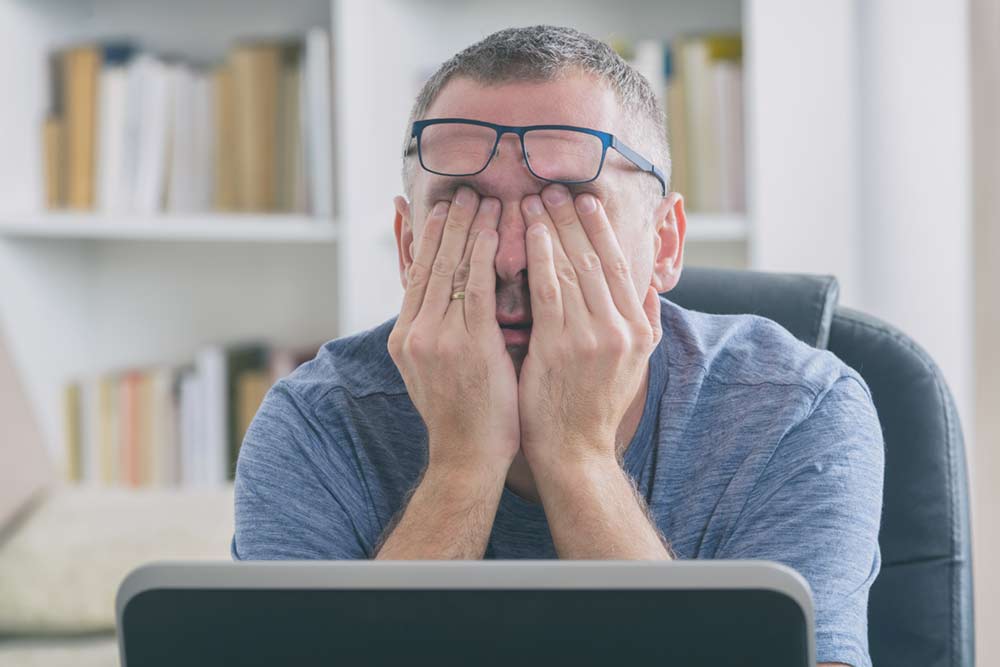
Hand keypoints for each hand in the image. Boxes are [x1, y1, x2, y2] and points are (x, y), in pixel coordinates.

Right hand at [387, 186, 519, 474]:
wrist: (467, 457)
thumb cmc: (464, 414)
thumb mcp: (435, 369)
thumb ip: (438, 330)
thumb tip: (448, 296)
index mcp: (404, 337)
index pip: (416, 274)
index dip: (429, 238)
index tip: (442, 209)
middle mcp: (414, 332)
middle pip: (430, 263)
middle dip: (449, 223)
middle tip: (463, 191)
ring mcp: (437, 338)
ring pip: (451, 268)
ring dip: (468, 228)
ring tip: (481, 198)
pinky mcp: (466, 345)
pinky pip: (476, 287)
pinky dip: (484, 253)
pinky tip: (495, 229)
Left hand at [517, 184, 662, 470]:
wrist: (575, 452)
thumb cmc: (594, 408)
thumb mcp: (635, 366)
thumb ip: (645, 323)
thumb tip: (650, 287)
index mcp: (638, 329)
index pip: (620, 266)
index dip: (602, 230)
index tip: (587, 201)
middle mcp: (621, 328)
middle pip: (596, 259)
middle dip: (574, 218)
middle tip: (555, 186)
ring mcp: (593, 337)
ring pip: (573, 268)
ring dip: (554, 228)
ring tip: (537, 199)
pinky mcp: (561, 347)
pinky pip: (549, 290)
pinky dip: (541, 257)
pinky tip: (530, 233)